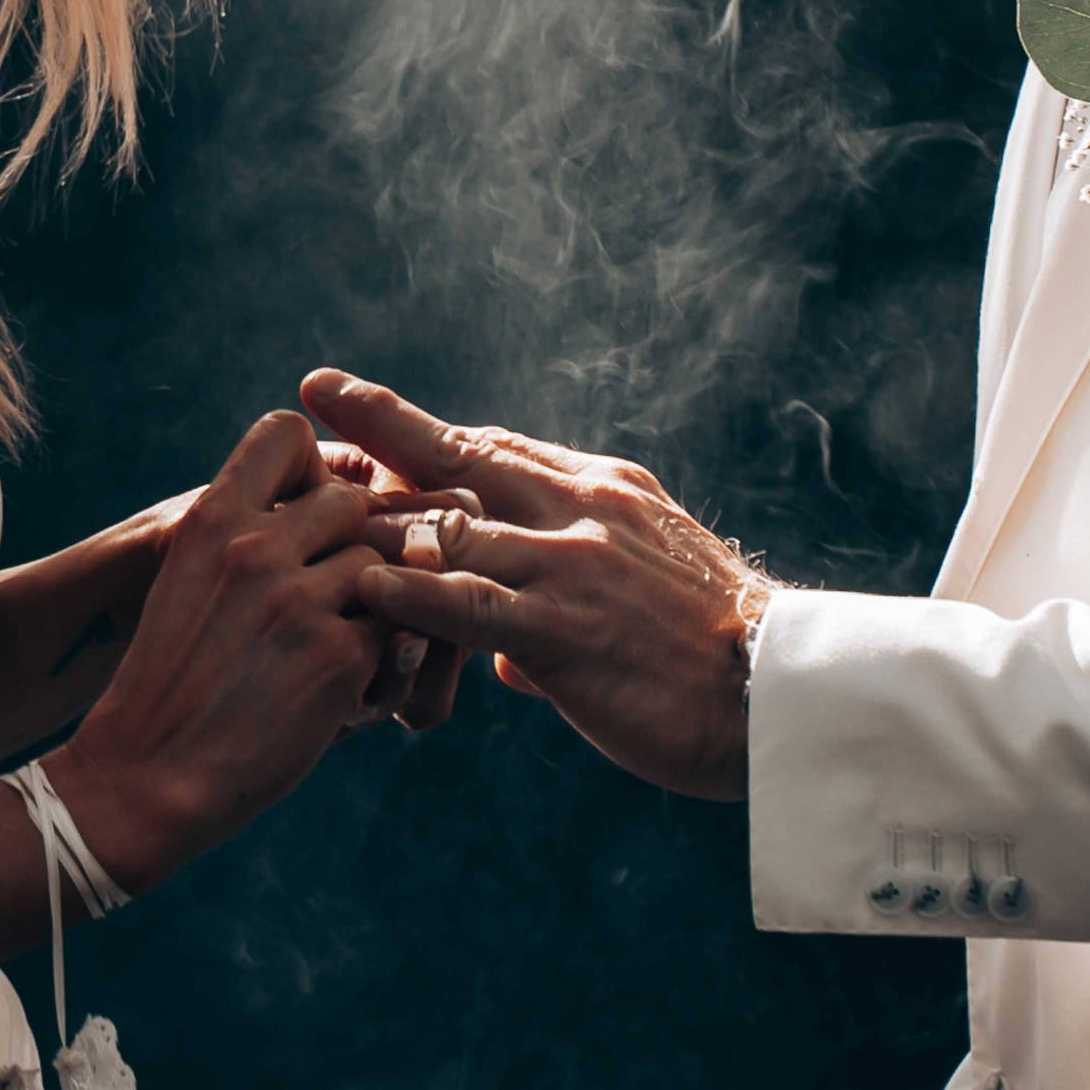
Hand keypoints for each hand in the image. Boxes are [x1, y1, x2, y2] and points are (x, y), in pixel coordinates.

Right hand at [51, 410, 381, 886]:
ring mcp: (299, 601)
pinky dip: (382, 661)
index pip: (285, 433)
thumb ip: (249, 533)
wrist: (144, 779)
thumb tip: (333, 498)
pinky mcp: (337, 659)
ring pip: (382, 566)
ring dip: (372, 607)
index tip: (305, 515)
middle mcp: (255, 547)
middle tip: (330, 599)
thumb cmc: (172, 680)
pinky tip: (347, 690)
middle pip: (351, 501)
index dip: (312, 467)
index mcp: (211, 519)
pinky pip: (396, 632)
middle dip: (351, 545)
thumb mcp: (189, 578)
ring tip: (336, 649)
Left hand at [300, 372, 770, 798]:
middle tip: (318, 392)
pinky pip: (469, 605)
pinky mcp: (564, 629)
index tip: (375, 414)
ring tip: (308, 498)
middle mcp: (582, 510)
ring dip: (377, 517)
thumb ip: (563, 609)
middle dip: (385, 421)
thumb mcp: (642, 598)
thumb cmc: (711, 661)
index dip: (432, 434)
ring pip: (453, 523)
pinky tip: (365, 588)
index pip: (502, 447)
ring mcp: (570, 566)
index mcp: (604, 493)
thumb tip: (505, 657)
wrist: (780, 697)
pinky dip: (411, 595)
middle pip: (464, 451)